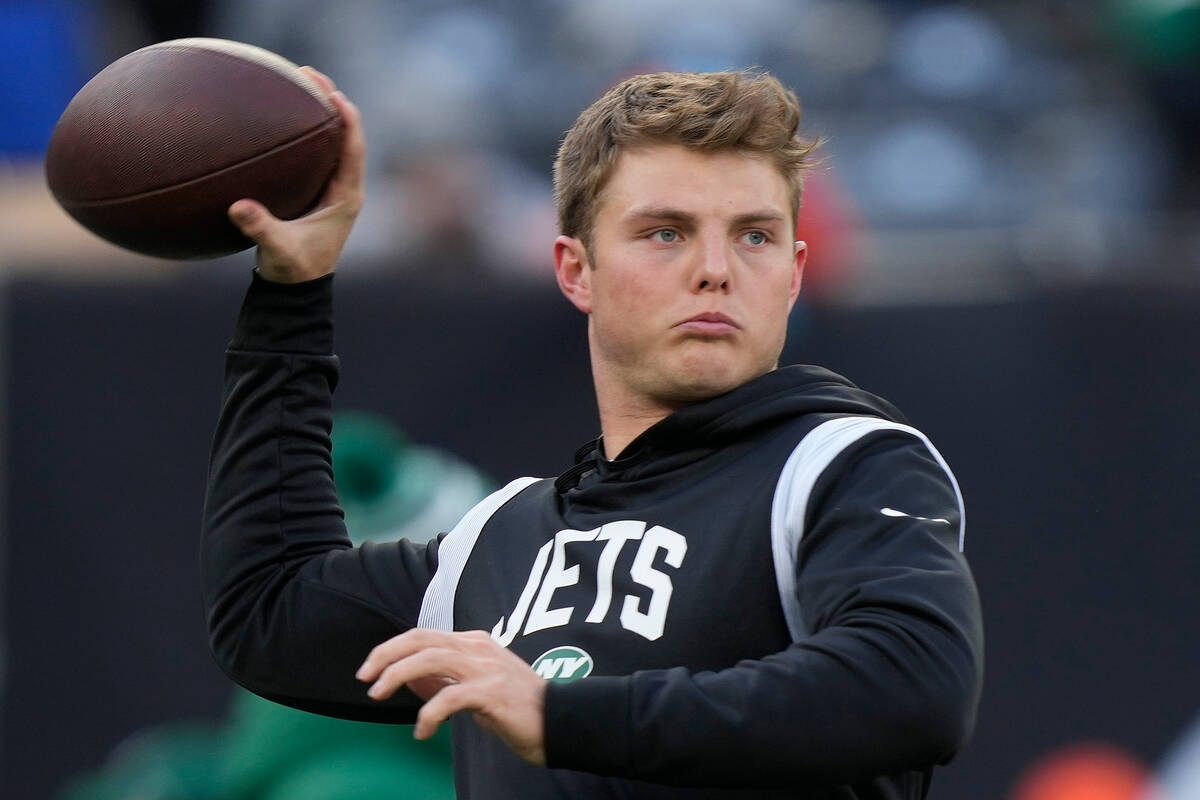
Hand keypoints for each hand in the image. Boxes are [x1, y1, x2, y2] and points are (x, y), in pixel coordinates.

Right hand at [227, 67, 365, 283]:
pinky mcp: (314, 191)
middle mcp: (342, 187)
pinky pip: (311, 153)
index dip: (348, 119)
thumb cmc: (293, 270)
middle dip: (329, 102)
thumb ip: (261, 229)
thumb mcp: (278, 250)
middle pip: (344, 135)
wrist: (296, 289)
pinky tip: (274, 116)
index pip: (353, 148)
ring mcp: (329, 188)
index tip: (334, 94)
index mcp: (346, 196)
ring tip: (296, 81)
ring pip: (328, 141)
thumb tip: (238, 207)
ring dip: (315, 112)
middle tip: (309, 73)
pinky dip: (298, 132)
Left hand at [357, 629, 546, 764]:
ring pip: (431, 659)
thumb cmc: (517, 708)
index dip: (391, 649)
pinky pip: (451, 697)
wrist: (560, 721)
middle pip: (421, 640)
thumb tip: (410, 680)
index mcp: (473, 643)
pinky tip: (422, 731)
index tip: (369, 669)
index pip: (422, 635)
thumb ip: (444, 681)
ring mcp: (486, 667)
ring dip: (397, 675)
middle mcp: (478, 648)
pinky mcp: (492, 692)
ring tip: (379, 695)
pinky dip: (429, 713)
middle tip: (365, 679)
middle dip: (386, 656)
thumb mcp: (475, 689)